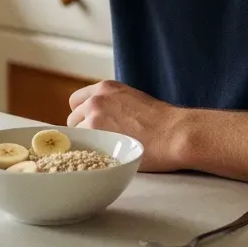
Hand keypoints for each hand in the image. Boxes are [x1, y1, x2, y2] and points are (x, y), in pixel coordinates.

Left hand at [67, 80, 187, 171]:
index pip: (76, 101)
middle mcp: (96, 99)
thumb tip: (103, 118)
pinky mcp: (97, 136)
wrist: (175, 133)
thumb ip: (112, 104)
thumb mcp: (132, 99)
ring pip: (76, 135)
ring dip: (87, 143)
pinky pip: (82, 148)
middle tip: (99, 142)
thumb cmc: (161, 121)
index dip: (82, 115)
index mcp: (105, 88)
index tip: (90, 125)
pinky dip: (90, 154)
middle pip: (72, 119)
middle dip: (82, 130)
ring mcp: (94, 118)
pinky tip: (103, 158)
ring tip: (105, 152)